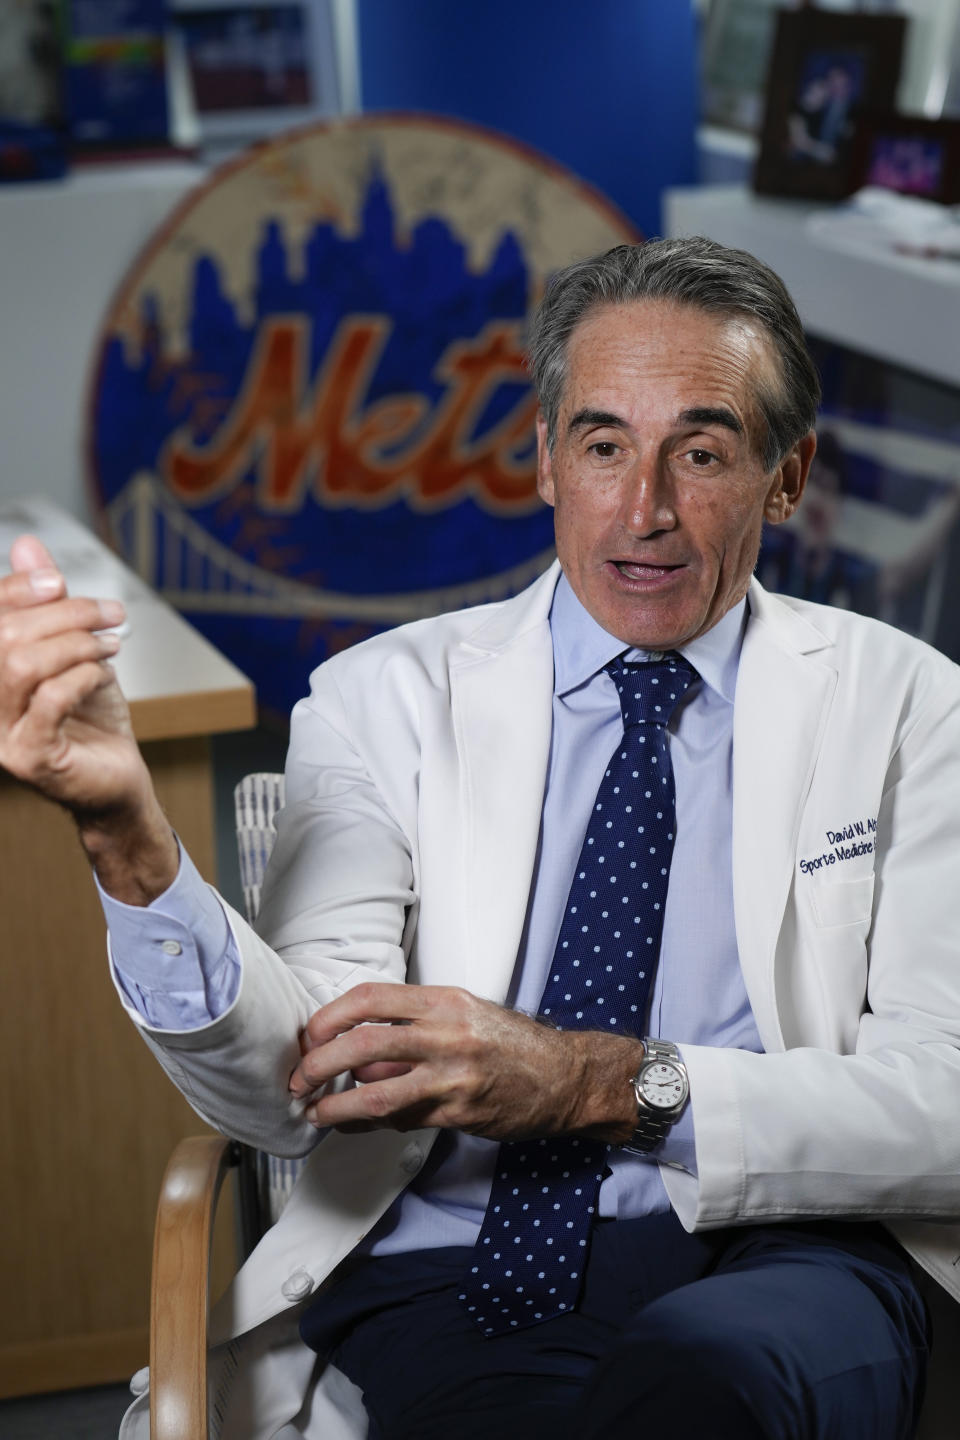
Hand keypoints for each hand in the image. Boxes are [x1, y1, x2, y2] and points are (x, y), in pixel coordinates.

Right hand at [0, 535, 176, 900]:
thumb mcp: (72, 648)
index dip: (17, 589)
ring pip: (22, 664)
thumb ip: (47, 602)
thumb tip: (27, 546)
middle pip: (4, 635)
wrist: (116, 777)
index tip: (60, 582)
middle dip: (63, 613)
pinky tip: (102, 675)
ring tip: (109, 644)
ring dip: (76, 643)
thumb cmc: (91, 718)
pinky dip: (82, 676)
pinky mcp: (29, 758)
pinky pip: (49, 700)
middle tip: (108, 613)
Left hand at [289, 982, 642, 1142]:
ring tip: (314, 1111)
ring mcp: (452, 1077)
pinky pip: (400, 1120)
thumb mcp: (464, 1015)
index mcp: (444, 1001)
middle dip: (319, 1064)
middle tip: (299, 1078)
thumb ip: (413, 1028)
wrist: (564, 1077)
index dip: (330, 1016)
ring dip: (334, 1106)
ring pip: (375, 1094)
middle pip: (362, 1044)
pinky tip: (352, 1123)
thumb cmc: (510, 1042)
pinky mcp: (458, 1113)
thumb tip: (358, 1056)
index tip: (309, 1034)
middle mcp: (446, 1034)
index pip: (371, 999)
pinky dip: (367, 1123)